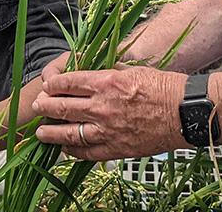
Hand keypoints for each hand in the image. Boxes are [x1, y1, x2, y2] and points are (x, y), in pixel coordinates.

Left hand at [32, 66, 188, 160]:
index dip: (52, 84)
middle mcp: (102, 106)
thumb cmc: (164, 87)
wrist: (185, 112)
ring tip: (41, 132)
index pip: (67, 82)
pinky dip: (72, 150)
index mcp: (106, 82)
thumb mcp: (133, 69)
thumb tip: (93, 70)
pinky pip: (86, 152)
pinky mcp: (116, 148)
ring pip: (68, 133)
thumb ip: (110, 71)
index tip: (47, 85)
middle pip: (62, 107)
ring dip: (51, 133)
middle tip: (37, 106)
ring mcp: (107, 130)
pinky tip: (65, 148)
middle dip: (45, 107)